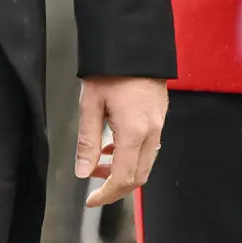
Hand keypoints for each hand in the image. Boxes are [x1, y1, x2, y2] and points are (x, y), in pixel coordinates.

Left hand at [75, 76, 167, 207]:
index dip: (107, 194)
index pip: (124, 179)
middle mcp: (151, 132)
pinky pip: (148, 147)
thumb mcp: (90, 102)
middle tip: (94, 188)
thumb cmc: (109, 67)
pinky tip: (112, 145)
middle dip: (115, 187)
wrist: (132, 41)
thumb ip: (87, 140)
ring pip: (144, 163)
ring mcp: (159, 124)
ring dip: (123, 170)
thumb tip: (82, 171)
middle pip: (138, 176)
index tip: (91, 200)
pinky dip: (130, 155)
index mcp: (134, 132)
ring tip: (98, 163)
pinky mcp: (159, 116)